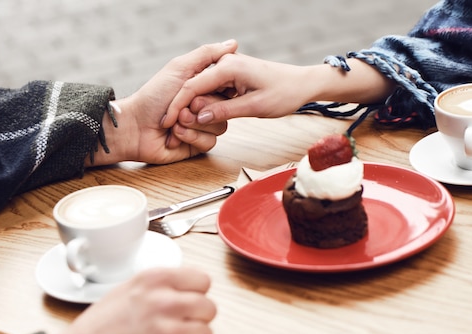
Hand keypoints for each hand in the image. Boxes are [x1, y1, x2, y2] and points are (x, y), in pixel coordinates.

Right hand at [51, 267, 216, 333]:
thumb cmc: (97, 331)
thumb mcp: (125, 290)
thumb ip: (160, 286)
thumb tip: (189, 289)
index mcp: (153, 281)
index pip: (203, 280)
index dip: (196, 294)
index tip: (187, 303)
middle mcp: (164, 303)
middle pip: (209, 308)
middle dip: (196, 319)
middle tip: (177, 328)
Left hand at [89, 39, 238, 165]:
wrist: (135, 127)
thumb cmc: (153, 97)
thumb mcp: (179, 69)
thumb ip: (206, 55)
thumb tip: (233, 44)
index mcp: (204, 87)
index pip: (228, 87)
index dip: (216, 91)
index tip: (198, 92)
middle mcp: (206, 106)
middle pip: (225, 108)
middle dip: (199, 107)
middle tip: (183, 109)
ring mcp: (203, 125)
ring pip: (219, 126)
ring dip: (193, 123)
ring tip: (175, 123)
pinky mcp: (199, 144)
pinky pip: (210, 142)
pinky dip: (190, 137)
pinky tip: (174, 135)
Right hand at [162, 54, 397, 126]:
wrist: (303, 84)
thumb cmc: (284, 92)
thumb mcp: (254, 107)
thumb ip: (224, 111)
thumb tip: (199, 118)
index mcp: (228, 67)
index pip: (192, 86)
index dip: (177, 106)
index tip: (167, 122)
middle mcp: (225, 64)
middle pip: (193, 87)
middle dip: (183, 109)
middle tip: (175, 130)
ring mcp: (229, 70)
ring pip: (202, 90)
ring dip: (194, 109)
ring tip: (185, 128)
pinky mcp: (233, 77)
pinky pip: (213, 91)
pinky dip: (206, 105)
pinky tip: (202, 119)